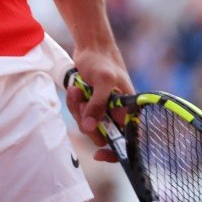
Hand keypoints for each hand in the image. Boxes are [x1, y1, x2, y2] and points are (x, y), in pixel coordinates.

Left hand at [65, 43, 134, 162]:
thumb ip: (98, 104)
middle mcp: (117, 112)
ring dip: (78, 109)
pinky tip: (74, 90)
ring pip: (87, 125)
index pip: (128, 139)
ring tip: (77, 90)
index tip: (99, 155)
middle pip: (100, 134)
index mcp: (128, 109)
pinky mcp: (90, 105)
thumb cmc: (103, 61)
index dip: (115, 152)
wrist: (91, 46)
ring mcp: (103, 109)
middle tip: (83, 102)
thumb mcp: (104, 81)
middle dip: (87, 121)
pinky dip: (74, 104)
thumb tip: (89, 127)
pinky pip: (79, 115)